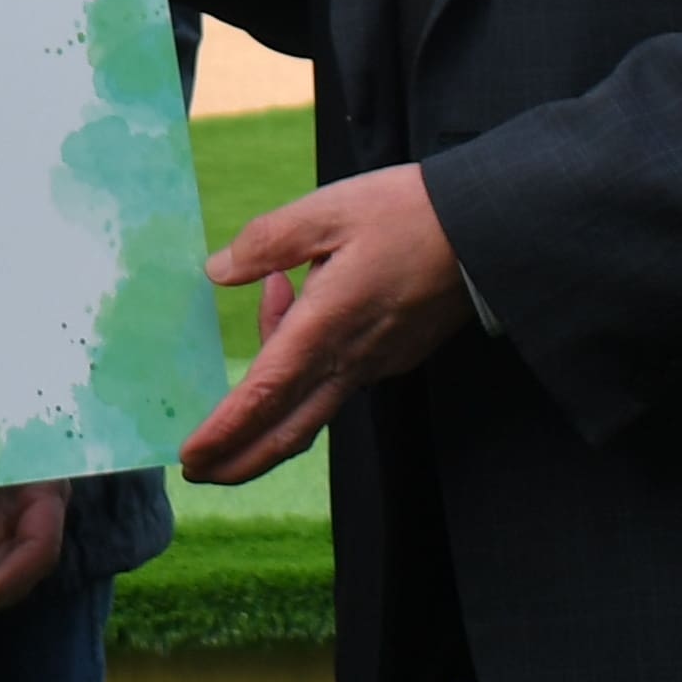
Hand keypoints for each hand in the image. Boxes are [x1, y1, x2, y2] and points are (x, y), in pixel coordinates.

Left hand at [179, 166, 470, 487]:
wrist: (491, 231)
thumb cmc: (411, 214)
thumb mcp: (329, 210)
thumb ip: (268, 242)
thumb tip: (217, 271)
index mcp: (327, 327)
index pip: (265, 395)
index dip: (225, 431)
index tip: (190, 456)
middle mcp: (351, 359)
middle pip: (288, 430)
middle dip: (239, 459)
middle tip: (195, 471)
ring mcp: (376, 363)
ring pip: (311, 401)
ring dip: (268, 398)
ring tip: (270, 302)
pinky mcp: (393, 354)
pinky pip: (335, 374)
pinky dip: (301, 357)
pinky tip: (295, 296)